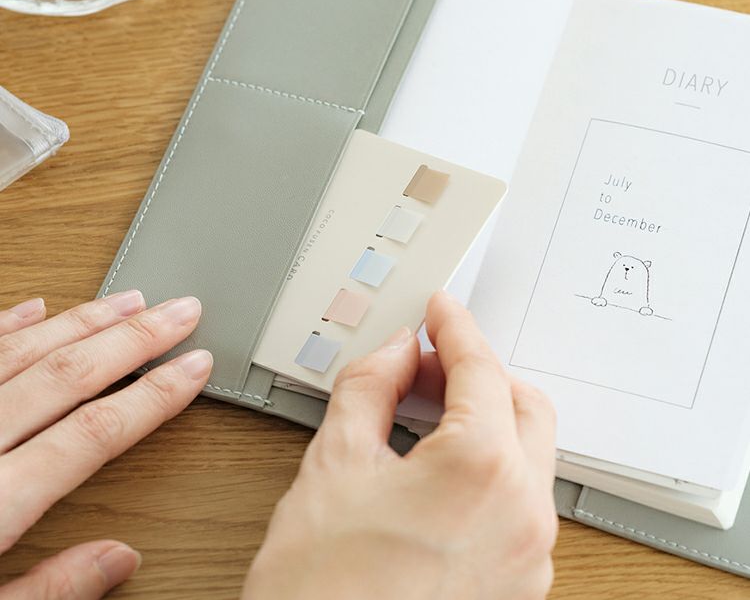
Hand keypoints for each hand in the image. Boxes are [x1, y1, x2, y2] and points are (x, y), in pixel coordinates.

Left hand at [0, 292, 211, 598]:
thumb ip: (49, 592)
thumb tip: (118, 560)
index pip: (94, 432)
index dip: (154, 395)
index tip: (196, 366)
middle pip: (68, 376)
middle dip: (135, 339)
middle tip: (181, 311)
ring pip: (23, 353)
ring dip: (82, 322)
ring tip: (131, 300)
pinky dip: (7, 326)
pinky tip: (36, 306)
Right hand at [243, 292, 556, 599]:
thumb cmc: (322, 592)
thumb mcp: (334, 462)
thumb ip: (370, 386)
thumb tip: (395, 353)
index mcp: (483, 470)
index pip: (480, 367)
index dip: (454, 328)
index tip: (441, 310)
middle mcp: (523, 513)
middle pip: (523, 404)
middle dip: (478, 371)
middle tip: (427, 363)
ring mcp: (528, 555)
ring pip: (526, 452)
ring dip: (483, 417)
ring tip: (423, 412)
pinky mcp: (519, 583)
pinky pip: (518, 497)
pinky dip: (487, 464)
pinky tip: (437, 465)